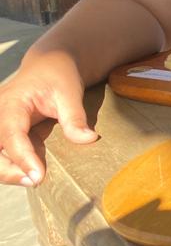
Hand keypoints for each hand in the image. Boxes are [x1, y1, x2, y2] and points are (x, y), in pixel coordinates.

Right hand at [0, 51, 97, 185]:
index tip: (38, 177)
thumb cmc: (59, 76)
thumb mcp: (70, 92)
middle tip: (36, 181)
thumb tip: (88, 139)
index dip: (22, 157)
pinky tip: (33, 170)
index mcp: (11, 103)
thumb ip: (75, 117)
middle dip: (8, 170)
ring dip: (9, 170)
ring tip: (35, 178)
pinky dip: (14, 164)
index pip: (11, 134)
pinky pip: (3, 153)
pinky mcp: (5, 132)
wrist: (49, 65)